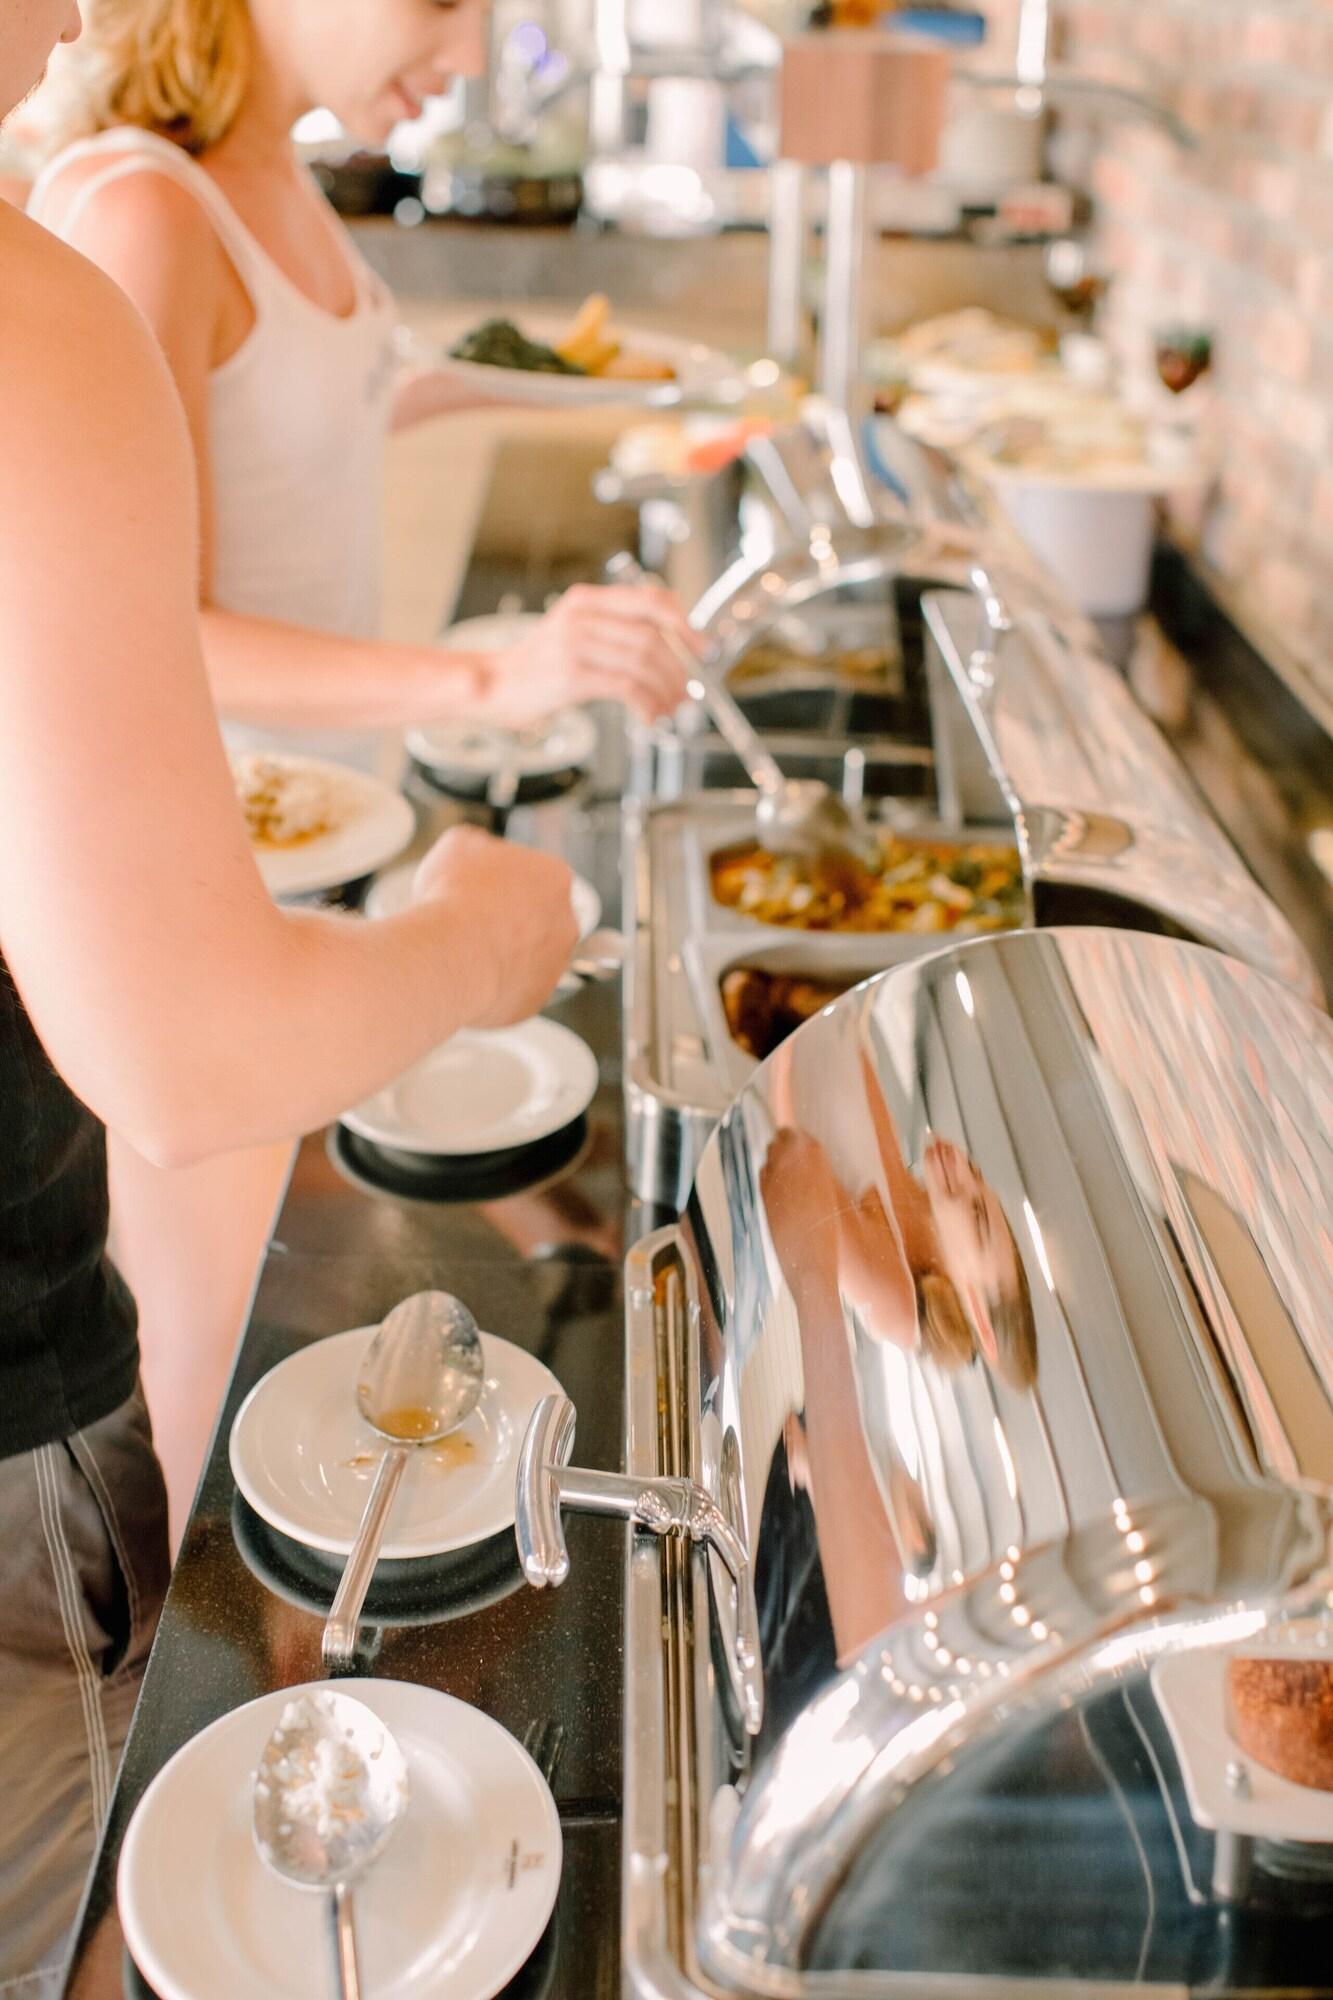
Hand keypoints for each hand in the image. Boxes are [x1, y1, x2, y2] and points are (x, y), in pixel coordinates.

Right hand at [411, 825, 577, 1027]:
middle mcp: (566, 921)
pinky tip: (471, 976)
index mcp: (554, 877)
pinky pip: (516, 991)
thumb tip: (479, 853)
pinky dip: (496, 987)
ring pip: (530, 958)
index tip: (480, 892)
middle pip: (538, 920)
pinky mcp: (537, 999)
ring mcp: (555, 965)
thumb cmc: (455, 896)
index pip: (536, 878)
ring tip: (469, 953)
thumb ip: (480, 846)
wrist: (451, 951)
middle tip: (475, 924)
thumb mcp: (458, 844)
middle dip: (511, 922)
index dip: (503, 885)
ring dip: (505, 956)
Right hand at [483, 583, 698, 726]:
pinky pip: (627, 687)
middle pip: (653, 636)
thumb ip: (614, 632)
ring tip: (672, 709)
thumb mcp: (575, 634)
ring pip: (644, 662)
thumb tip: (670, 649)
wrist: (493, 685)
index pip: (651, 599)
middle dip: (679, 669)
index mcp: (588, 599)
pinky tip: (651, 718)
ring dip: (667, 690)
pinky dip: (647, 705)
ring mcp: (576, 644)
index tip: (703, 649)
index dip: (685, 623)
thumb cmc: (538, 667)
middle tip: (688, 693)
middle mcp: (583, 615)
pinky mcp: (572, 675)